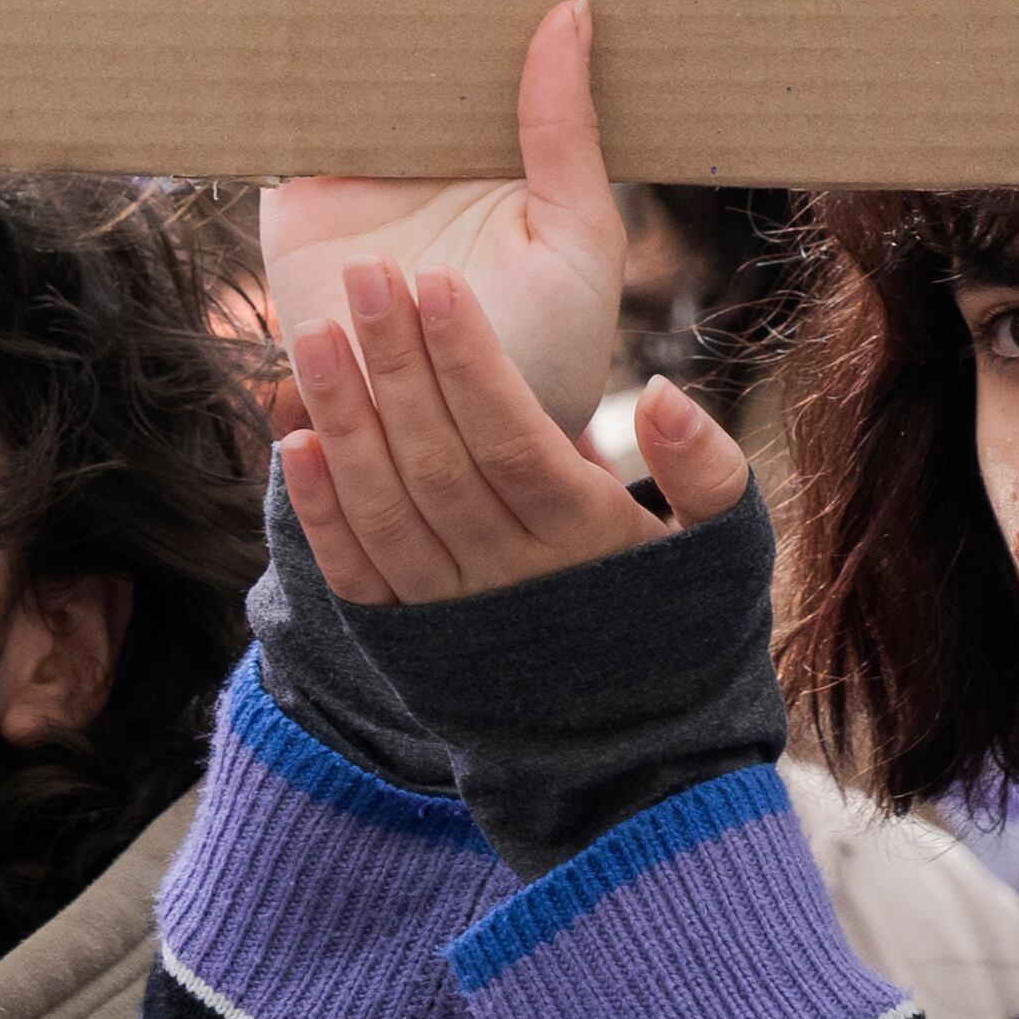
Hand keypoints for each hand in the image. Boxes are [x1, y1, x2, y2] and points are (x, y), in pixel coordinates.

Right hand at [261, 0, 625, 436]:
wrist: (452, 453)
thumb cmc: (544, 354)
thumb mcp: (578, 235)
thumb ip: (567, 131)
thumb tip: (575, 8)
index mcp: (497, 150)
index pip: (481, 51)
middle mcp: (425, 155)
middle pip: (407, 54)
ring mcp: (356, 176)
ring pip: (343, 81)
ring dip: (338, 20)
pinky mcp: (295, 204)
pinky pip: (282, 128)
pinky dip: (278, 77)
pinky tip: (281, 7)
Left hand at [279, 258, 746, 605]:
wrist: (637, 743)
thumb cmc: (683, 611)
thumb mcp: (722, 541)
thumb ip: (705, 465)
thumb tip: (660, 392)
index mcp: (585, 541)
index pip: (512, 439)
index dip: (468, 361)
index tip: (435, 282)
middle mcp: (510, 579)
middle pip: (438, 461)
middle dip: (396, 362)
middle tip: (364, 275)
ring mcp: (453, 614)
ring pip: (385, 508)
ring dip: (344, 418)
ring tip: (315, 330)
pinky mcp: (409, 645)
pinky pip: (355, 575)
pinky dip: (321, 511)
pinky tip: (296, 440)